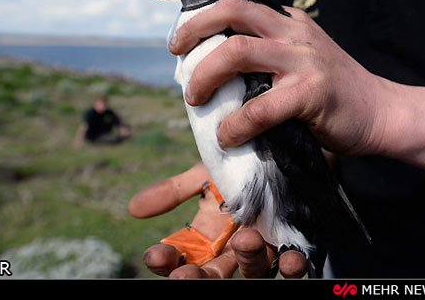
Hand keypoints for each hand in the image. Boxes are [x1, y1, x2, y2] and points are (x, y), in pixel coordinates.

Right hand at [129, 162, 306, 277]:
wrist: (275, 147)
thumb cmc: (237, 162)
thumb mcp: (203, 173)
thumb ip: (173, 191)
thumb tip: (133, 208)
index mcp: (207, 233)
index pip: (180, 254)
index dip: (166, 259)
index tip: (155, 254)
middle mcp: (231, 245)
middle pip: (211, 272)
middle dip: (196, 277)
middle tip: (185, 275)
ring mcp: (262, 246)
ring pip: (252, 269)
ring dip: (247, 260)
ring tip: (244, 240)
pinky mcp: (291, 241)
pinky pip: (291, 262)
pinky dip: (291, 264)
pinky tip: (290, 258)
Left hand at [169, 0, 392, 155]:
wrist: (381, 111)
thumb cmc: (335, 92)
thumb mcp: (302, 59)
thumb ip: (270, 56)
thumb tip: (219, 74)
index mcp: (289, 22)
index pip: (238, 6)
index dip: (203, 19)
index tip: (181, 40)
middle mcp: (294, 32)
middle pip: (233, 13)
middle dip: (194, 32)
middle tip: (177, 56)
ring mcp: (303, 60)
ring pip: (239, 52)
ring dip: (206, 75)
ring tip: (195, 98)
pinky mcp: (311, 93)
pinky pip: (260, 108)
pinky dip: (237, 124)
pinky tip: (228, 135)